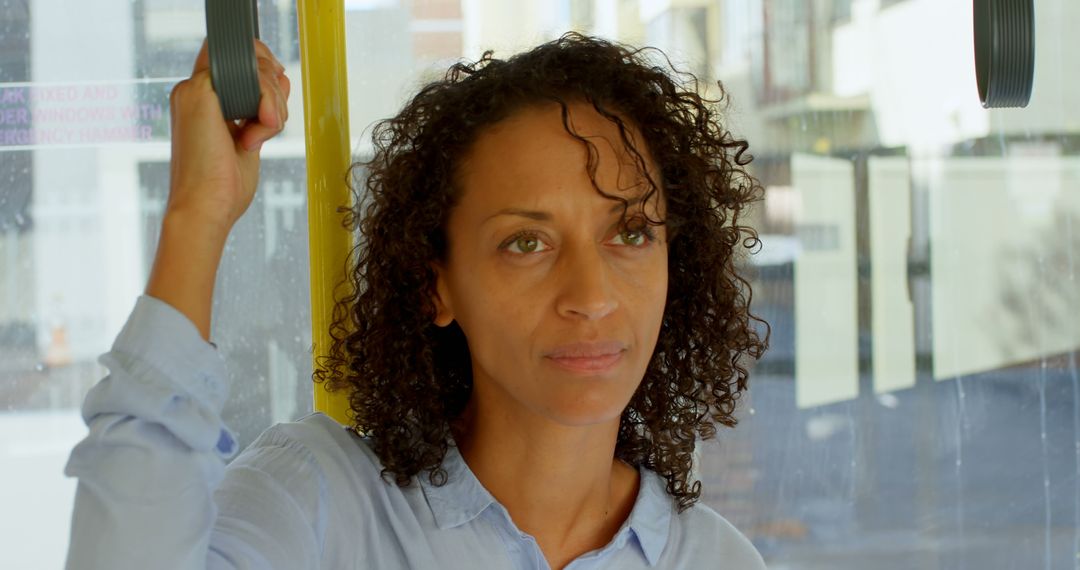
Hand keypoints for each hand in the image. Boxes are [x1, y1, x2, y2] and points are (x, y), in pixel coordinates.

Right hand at [165, 37, 290, 232]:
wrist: (204, 209)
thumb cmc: (224, 186)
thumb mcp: (250, 138)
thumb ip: (262, 108)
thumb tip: (281, 78)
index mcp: (203, 101)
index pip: (237, 62)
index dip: (264, 70)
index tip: (275, 104)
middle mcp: (194, 90)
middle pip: (250, 57)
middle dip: (276, 86)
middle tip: (272, 121)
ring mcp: (194, 89)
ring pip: (255, 66)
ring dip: (275, 102)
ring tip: (261, 135)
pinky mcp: (200, 92)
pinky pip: (253, 77)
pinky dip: (268, 105)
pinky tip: (255, 136)